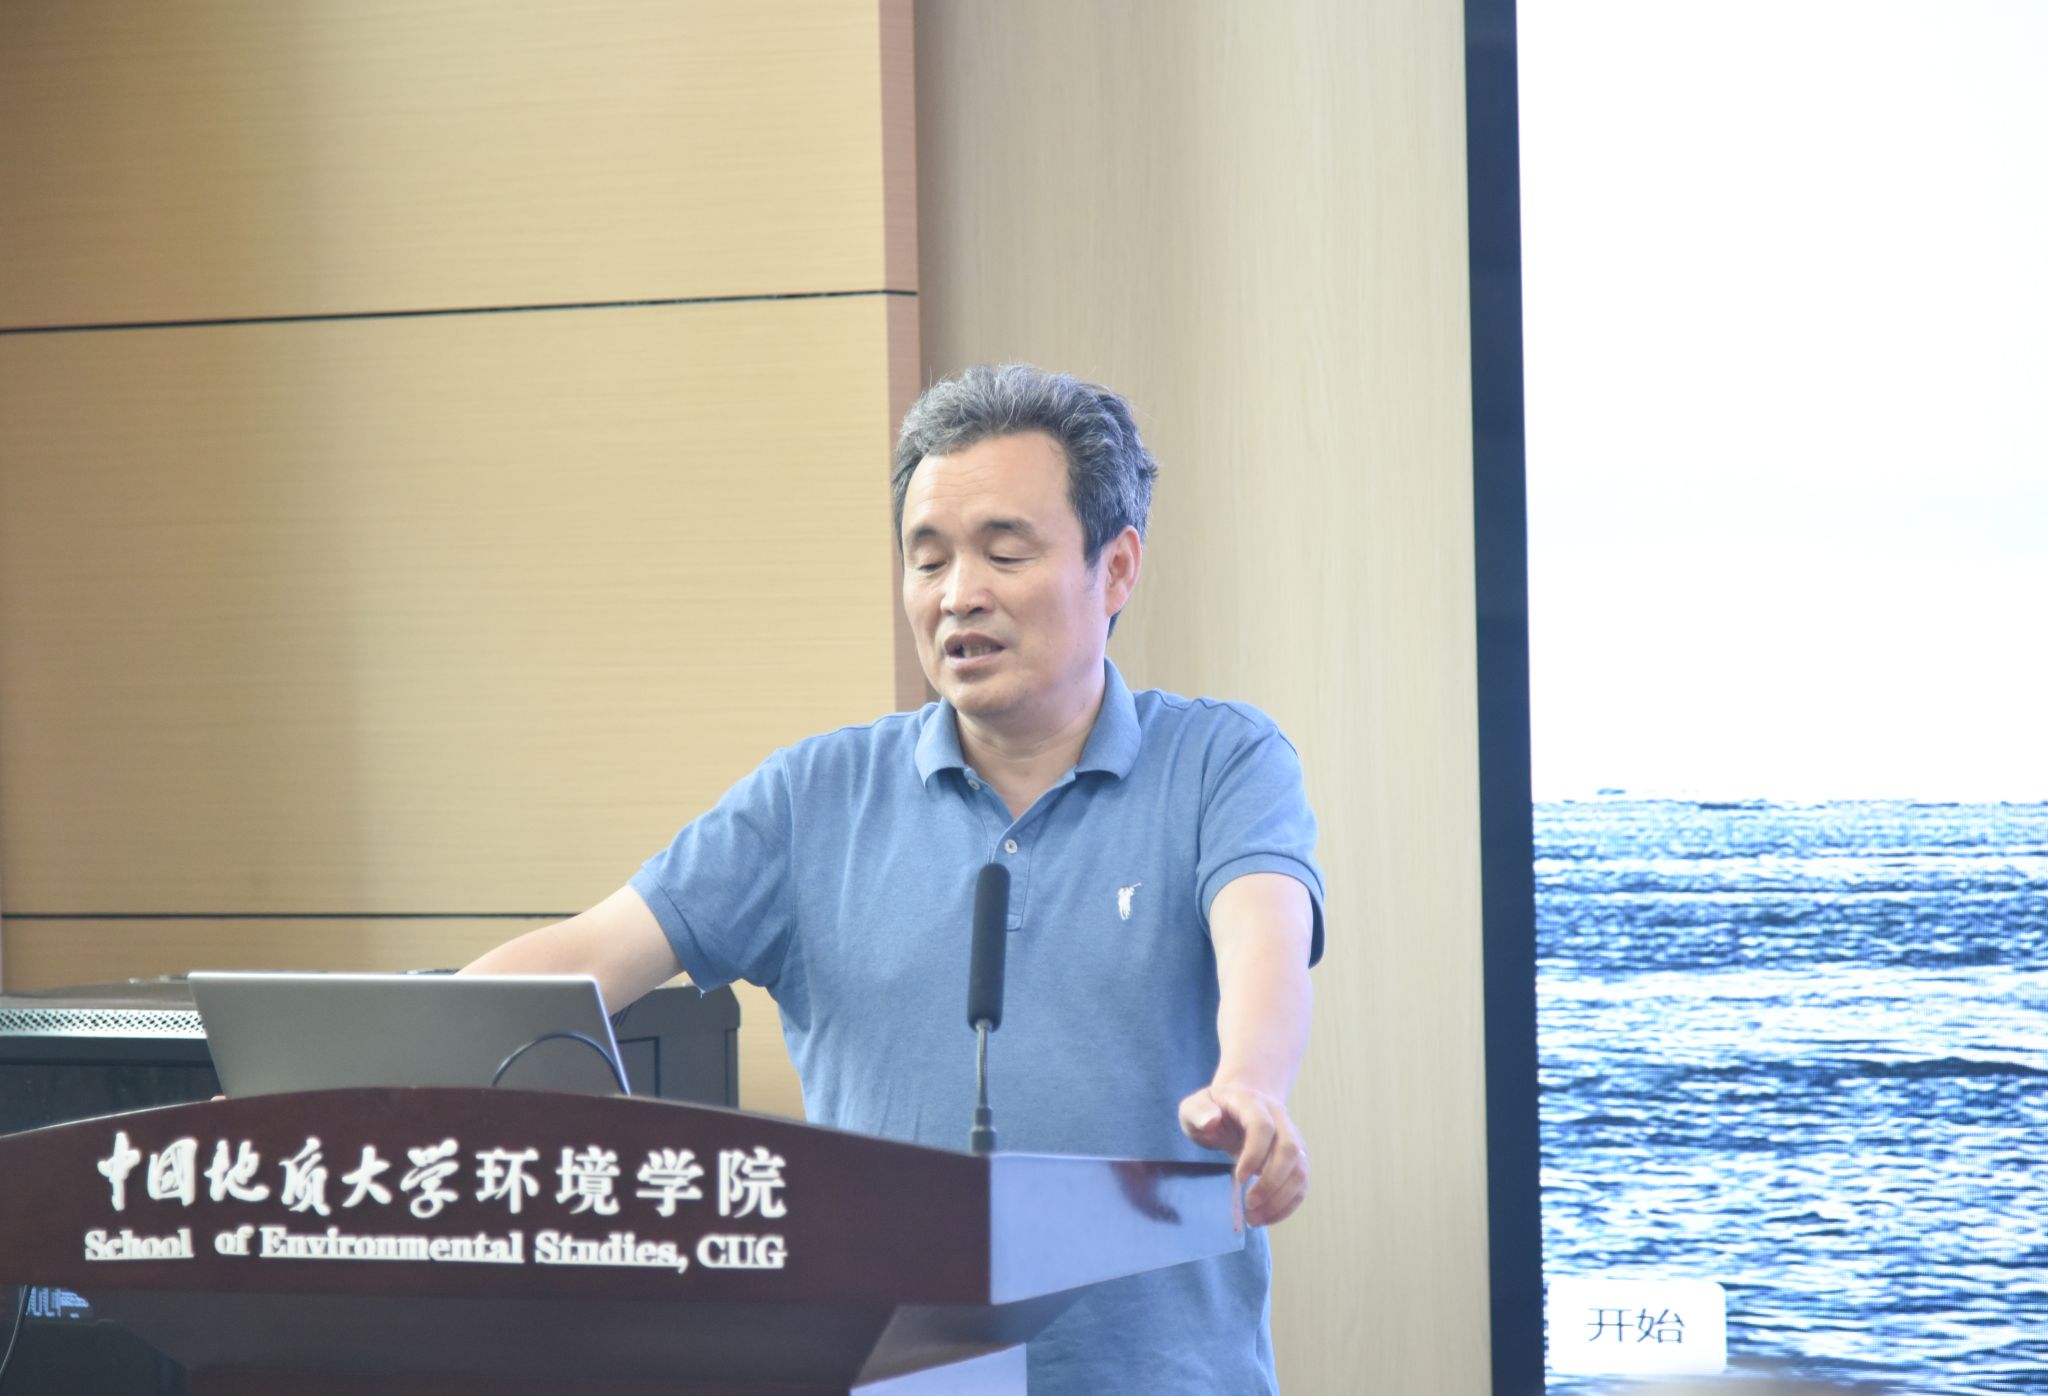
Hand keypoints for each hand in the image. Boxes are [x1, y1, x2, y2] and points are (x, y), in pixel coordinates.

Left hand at [1178, 1082, 1308, 1227]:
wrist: (1236, 1106)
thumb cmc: (1212, 1111)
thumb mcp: (1193, 1108)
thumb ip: (1198, 1112)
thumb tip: (1211, 1121)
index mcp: (1253, 1103)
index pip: (1263, 1127)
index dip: (1254, 1154)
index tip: (1238, 1179)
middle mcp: (1279, 1118)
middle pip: (1289, 1149)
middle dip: (1272, 1182)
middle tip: (1249, 1204)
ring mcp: (1292, 1138)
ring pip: (1300, 1170)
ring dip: (1280, 1199)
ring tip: (1254, 1218)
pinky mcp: (1296, 1158)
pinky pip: (1301, 1184)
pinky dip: (1287, 1204)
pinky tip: (1266, 1217)